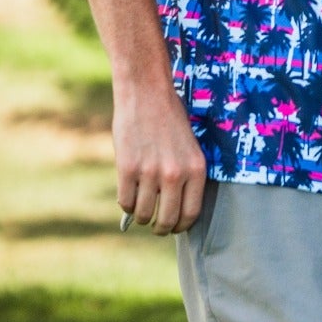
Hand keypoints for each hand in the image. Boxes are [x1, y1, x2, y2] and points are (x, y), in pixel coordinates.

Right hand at [113, 79, 206, 234]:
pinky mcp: (127, 168)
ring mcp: (150, 172)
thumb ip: (183, 177)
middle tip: (156, 226)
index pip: (191, 213)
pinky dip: (125, 204)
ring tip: (140, 208)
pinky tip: (128, 194)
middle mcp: (175, 174)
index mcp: (196, 169)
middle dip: (160, 228)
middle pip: (167, 220)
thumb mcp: (188, 148)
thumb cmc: (169, 119)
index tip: (174, 226)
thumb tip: (172, 210)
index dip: (181, 226)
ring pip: (144, 213)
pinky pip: (125, 201)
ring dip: (140, 216)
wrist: (147, 93)